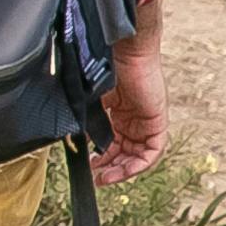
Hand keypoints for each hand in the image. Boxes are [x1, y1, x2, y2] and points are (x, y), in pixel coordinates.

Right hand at [96, 6, 168, 185]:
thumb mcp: (88, 97)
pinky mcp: (157, 120)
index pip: (113, 142)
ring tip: (106, 177)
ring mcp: (147, 120)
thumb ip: (82, 117)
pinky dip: (140, 163)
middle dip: (111, 167)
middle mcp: (134, 118)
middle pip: (125, 151)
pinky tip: (125, 170)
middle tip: (96, 177)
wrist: (121, 48)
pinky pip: (153, 151)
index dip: (102, 157)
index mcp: (118, 111)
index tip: (88, 165)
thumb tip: (68, 137)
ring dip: (123, 169)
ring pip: (139, 155)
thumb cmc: (103, 64)